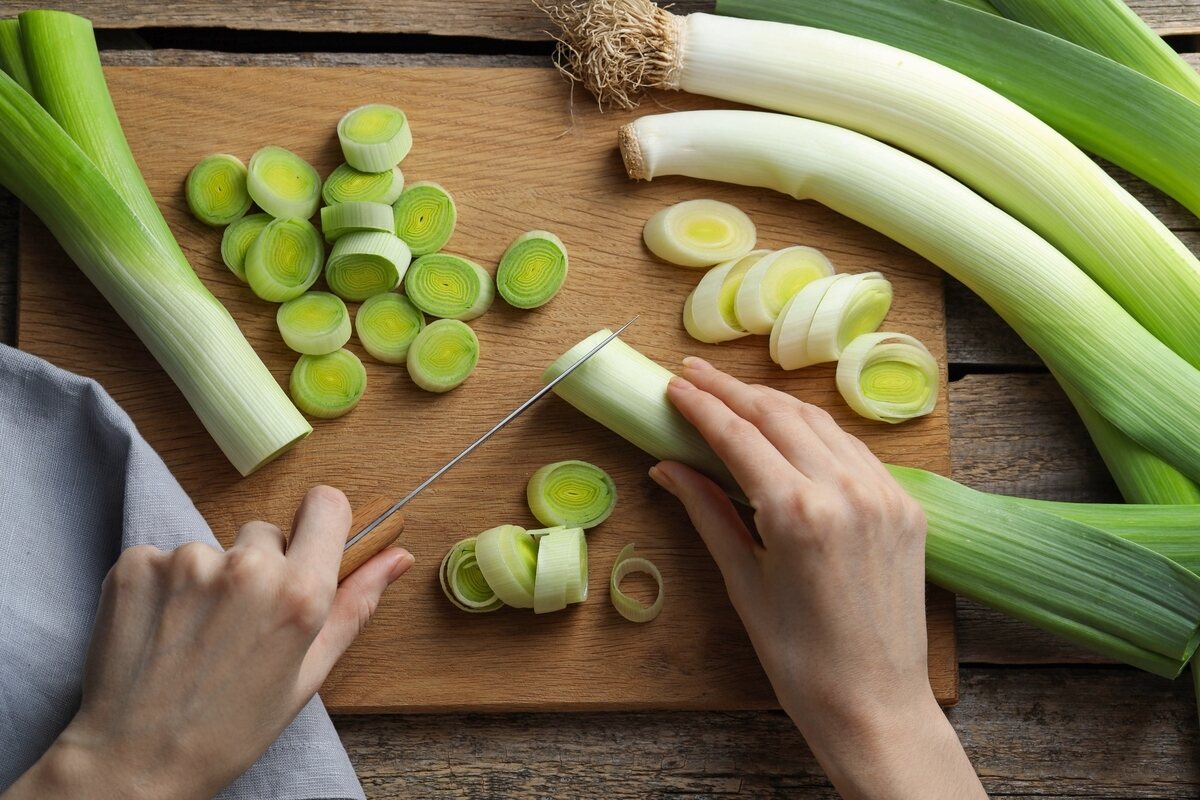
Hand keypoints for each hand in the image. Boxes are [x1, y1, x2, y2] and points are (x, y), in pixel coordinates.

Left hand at [3, 485, 411, 799]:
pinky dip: (161, 586)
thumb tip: (397, 556)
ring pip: (212, 548)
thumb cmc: (229, 729)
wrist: (134, 763)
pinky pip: (161, 556)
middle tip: (238, 624)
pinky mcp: (135, 565)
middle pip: (266, 531)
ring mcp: (185, 562)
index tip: (305, 551)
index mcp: (299, 593)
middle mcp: (246, 568)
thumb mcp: (309, 673)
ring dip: (207, 579)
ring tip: (193, 637)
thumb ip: (355, 605)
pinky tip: (158, 631)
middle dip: (259, 565)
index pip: (326, 504)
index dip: (319, 525)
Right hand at [651, 358, 984, 799]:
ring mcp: (883, 493)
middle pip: (778, 415)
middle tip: (695, 373)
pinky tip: (791, 428)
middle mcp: (845, 490)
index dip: (702, 405)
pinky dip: (816, 430)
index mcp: (797, 512)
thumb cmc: (797, 657)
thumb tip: (668, 467)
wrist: (875, 703)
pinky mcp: (905, 505)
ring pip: (820, 422)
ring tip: (735, 392)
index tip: (674, 385)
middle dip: (732, 390)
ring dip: (774, 402)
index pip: (738, 435)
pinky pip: (853, 449)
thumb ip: (708, 512)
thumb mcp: (744, 582)